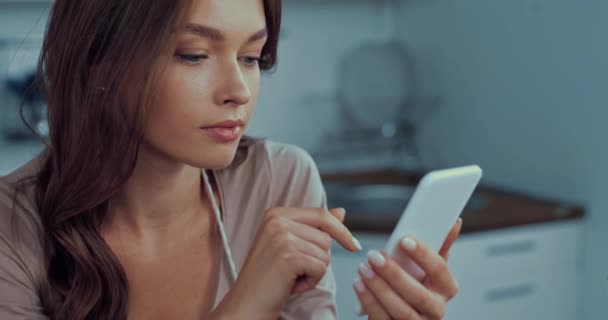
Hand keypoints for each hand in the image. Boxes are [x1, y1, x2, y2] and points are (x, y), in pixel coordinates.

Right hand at [213, 207, 361, 319]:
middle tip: (295, 270)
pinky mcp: (288, 256)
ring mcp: (281, 237)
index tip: (354, 245)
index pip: (321, 214)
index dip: (341, 230)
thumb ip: (315, 228)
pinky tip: (292, 284)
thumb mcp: (291, 246)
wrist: (247, 303)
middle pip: (325, 236)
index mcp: (276, 214)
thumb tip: (341, 212)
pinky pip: (320, 267)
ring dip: (314, 271)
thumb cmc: (269, 278)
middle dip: (318, 258)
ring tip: (291, 277)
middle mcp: (277, 220)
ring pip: (325, 253)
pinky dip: (311, 281)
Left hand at [354, 218, 462, 319]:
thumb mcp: (429, 267)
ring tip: (363, 268)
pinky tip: (359, 284)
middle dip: (394, 274)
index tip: (405, 239)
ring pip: (401, 311)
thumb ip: (439, 245)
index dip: (423, 255)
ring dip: (379, 288)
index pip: (440, 270)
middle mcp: (436, 310)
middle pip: (418, 295)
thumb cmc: (416, 282)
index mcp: (446, 288)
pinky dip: (369, 302)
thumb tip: (454, 220)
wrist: (401, 312)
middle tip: (374, 255)